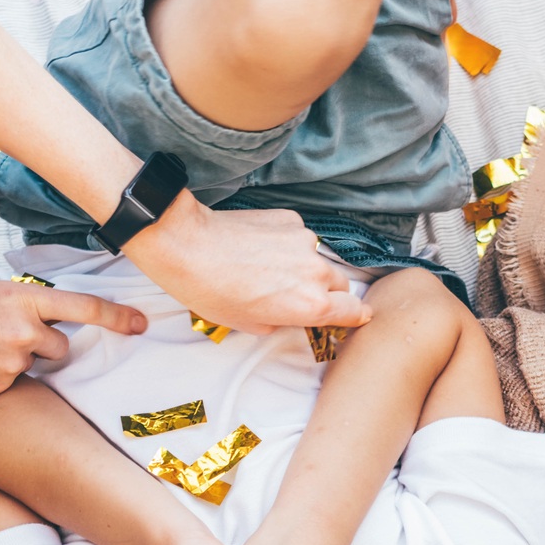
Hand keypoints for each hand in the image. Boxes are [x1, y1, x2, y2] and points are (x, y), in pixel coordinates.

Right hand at [0, 281, 146, 396]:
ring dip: (18, 362)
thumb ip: (18, 306)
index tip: (142, 324)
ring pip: (34, 367)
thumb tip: (40, 320)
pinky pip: (10, 385)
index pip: (83, 307)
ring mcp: (13, 362)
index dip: (117, 317)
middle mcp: (25, 330)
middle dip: (43, 347)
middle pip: (61, 347)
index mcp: (22, 299)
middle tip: (2, 338)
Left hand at [123, 194, 370, 334]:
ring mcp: (305, 241)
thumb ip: (285, 322)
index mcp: (312, 305)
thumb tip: (291, 314)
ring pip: (320, 259)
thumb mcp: (251, 324)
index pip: (356, 312)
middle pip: (342, 285)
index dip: (352, 316)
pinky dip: (289, 244)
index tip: (347, 316)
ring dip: (306, 267)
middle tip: (297, 296)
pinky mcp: (290, 219)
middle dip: (327, 292)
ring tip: (271, 269)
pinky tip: (262, 248)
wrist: (187, 245)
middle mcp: (317, 272)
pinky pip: (300, 238)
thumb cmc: (212, 291)